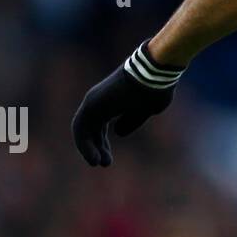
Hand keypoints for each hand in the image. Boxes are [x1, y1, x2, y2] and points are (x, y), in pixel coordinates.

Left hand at [71, 40, 182, 165]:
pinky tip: (93, 158)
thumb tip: (118, 132)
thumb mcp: (145, 110)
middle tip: (104, 163)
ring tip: (97, 163)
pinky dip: (85, 145)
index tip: (107, 160)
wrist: (155, 73)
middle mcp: (99, 100)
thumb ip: (130, 121)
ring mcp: (94, 101)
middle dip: (96, 147)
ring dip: (88, 149)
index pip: (99, 126)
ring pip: (83, 130)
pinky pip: (81, 129)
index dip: (101, 143)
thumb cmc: (155, 89)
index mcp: (111, 101)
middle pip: (90, 129)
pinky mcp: (92, 104)